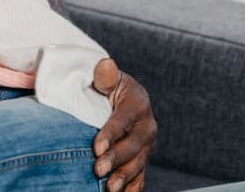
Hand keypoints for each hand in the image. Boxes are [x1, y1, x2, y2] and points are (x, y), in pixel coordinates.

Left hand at [92, 58, 156, 191]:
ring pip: (138, 163)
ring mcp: (147, 145)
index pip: (123, 120)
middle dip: (116, 158)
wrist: (125, 100)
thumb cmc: (111, 88)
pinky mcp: (143, 158)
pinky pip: (141, 175)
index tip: (96, 146)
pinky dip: (134, 187)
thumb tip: (104, 65)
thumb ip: (105, 74)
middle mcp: (147, 126)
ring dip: (124, 176)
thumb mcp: (109, 78)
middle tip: (98, 168)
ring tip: (110, 187)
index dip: (110, 133)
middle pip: (133, 145)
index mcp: (138, 103)